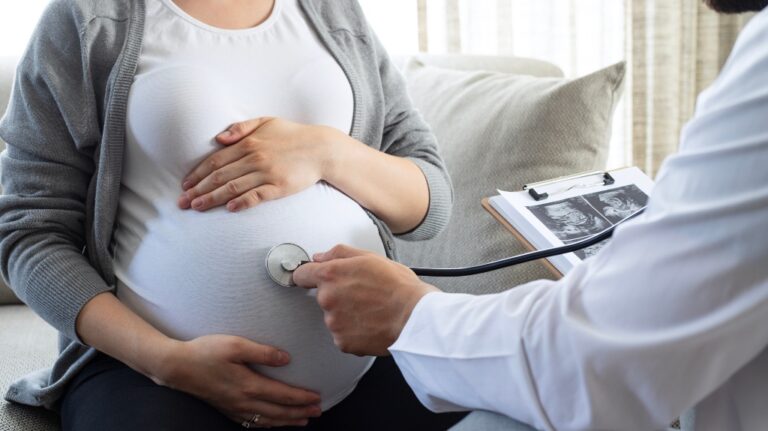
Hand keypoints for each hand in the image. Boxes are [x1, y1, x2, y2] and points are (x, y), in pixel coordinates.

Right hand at [153, 335, 321, 427]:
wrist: (177, 367)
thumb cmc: (206, 351)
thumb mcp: (236, 345)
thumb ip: (263, 352)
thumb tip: (286, 359)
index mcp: (250, 386)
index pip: (284, 396)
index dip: (303, 399)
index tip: (318, 398)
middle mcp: (244, 401)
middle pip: (279, 412)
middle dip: (300, 413)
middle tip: (318, 412)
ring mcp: (235, 408)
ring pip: (267, 420)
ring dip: (287, 421)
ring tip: (303, 421)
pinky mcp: (227, 409)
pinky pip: (252, 423)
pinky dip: (268, 425)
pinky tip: (273, 423)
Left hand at [178, 117, 341, 211]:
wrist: (321, 148)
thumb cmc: (292, 135)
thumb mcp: (266, 122)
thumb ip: (241, 127)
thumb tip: (219, 138)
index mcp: (248, 143)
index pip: (216, 161)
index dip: (198, 174)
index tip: (185, 185)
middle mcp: (254, 158)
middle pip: (219, 176)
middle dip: (198, 190)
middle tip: (182, 202)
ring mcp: (266, 173)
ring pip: (233, 188)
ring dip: (212, 198)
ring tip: (197, 208)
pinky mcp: (279, 187)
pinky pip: (256, 196)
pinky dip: (241, 202)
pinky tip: (229, 209)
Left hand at [292, 245, 438, 355]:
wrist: (416, 318)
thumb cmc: (399, 287)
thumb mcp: (371, 257)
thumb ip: (339, 254)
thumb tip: (320, 257)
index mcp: (331, 275)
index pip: (302, 274)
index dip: (308, 274)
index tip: (309, 278)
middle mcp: (328, 299)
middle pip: (323, 296)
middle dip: (339, 295)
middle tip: (364, 294)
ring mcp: (334, 323)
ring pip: (334, 317)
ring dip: (347, 314)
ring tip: (372, 310)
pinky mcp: (343, 342)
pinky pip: (343, 335)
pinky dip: (355, 331)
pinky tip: (371, 324)